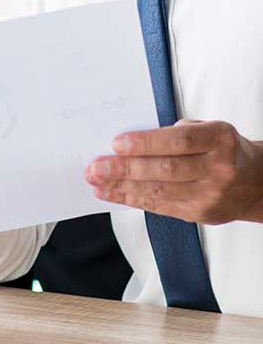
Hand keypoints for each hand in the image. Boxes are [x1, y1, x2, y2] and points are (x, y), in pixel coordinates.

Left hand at [85, 121, 262, 224]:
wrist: (255, 182)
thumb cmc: (222, 148)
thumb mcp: (208, 129)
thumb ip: (176, 134)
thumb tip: (131, 141)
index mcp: (220, 139)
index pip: (180, 141)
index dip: (147, 143)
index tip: (117, 143)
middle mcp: (218, 169)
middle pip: (166, 170)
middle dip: (126, 169)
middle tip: (97, 166)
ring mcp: (210, 195)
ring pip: (160, 191)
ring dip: (123, 187)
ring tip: (96, 180)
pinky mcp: (199, 214)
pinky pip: (160, 206)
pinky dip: (132, 199)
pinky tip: (111, 193)